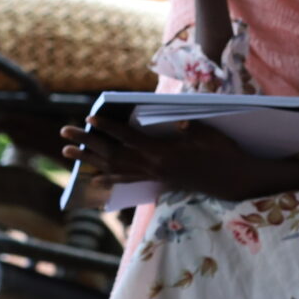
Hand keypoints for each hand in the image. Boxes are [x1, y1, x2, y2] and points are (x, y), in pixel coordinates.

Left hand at [60, 116, 298, 203]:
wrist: (234, 180)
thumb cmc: (222, 150)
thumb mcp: (202, 130)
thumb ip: (180, 123)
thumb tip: (164, 117)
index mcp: (162, 153)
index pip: (127, 138)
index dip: (107, 128)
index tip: (89, 117)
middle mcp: (153, 168)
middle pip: (112, 155)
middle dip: (86, 144)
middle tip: (64, 133)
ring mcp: (154, 176)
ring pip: (114, 168)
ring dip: (90, 159)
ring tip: (68, 152)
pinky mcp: (159, 181)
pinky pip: (127, 179)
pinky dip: (108, 175)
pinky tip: (94, 175)